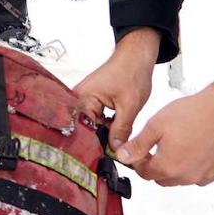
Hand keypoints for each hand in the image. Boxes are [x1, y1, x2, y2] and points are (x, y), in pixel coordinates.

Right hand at [75, 27, 160, 150]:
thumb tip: (116, 150)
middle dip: (99, 140)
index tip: (105, 157)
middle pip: (85, 127)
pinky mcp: (91, 100)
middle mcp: (79, 98)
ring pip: (91, 124)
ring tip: (115, 142)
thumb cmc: (131, 74)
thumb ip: (121, 130)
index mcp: (83, 98)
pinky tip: (115, 131)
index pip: (83, 128)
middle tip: (112, 154)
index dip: (94, 144)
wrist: (135, 57)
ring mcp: (84, 98)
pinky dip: (105, 125)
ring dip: (103, 133)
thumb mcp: (129, 107)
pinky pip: (95, 118)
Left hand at [115, 82, 213, 185]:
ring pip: (182, 178)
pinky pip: (200, 174)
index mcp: (168, 167)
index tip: (138, 150)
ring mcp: (205, 176)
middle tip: (155, 146)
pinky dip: (193, 165)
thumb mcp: (156, 126)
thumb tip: (123, 156)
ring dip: (174, 166)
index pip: (144, 174)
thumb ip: (138, 145)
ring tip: (175, 143)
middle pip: (162, 178)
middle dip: (155, 165)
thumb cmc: (192, 114)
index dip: (138, 161)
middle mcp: (187, 177)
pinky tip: (193, 147)